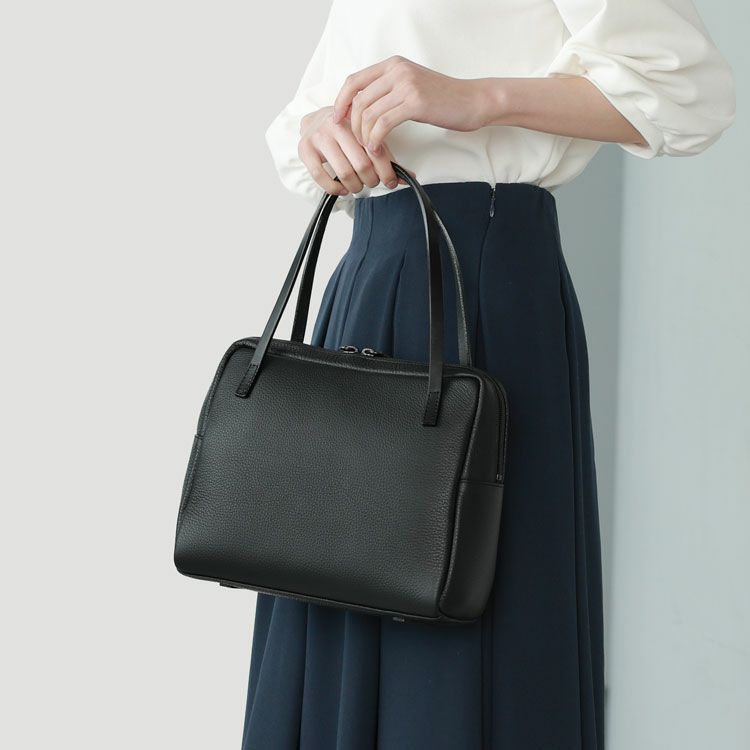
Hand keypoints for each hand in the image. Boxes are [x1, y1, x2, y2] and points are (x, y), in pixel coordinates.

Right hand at [298, 106, 411, 195]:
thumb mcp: (367, 137)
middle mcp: (336, 125)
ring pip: (344, 173)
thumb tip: (409, 178)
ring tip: (358, 186)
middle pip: (362, 165)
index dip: (387, 172)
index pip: (376, 151)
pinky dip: (334, 189)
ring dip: (355, 187)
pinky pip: (320, 177)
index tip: (391, 182)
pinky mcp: (305, 149)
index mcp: (356, 119)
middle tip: (372, 182)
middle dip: (371, 180)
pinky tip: (342, 189)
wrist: (315, 120)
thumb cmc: (346, 132)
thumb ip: (386, 155)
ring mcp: (319, 137)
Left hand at [332, 56, 492, 155]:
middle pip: (359, 100)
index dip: (341, 102)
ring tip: (370, 148)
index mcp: (393, 65)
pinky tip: (378, 149)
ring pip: (369, 113)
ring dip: (364, 136)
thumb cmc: (443, 99)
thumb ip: (389, 90)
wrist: (472, 100)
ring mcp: (406, 85)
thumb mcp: (411, 86)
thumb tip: (363, 108)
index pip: (354, 81)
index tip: (337, 120)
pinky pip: (383, 124)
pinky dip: (376, 139)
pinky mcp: (414, 103)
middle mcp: (397, 70)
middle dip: (353, 126)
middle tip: (357, 142)